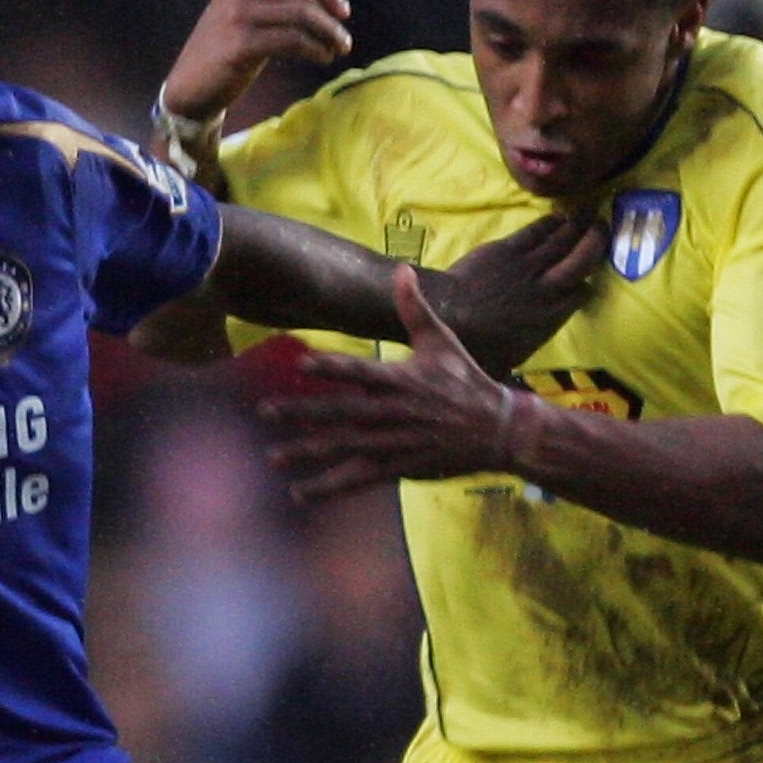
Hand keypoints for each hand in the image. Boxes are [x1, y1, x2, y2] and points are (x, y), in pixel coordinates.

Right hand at [161, 0, 351, 123]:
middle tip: (344, 41)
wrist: (190, 85)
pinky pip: (292, 41)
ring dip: (327, 36)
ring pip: (302, 16)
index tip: (343, 13)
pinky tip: (322, 59)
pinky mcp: (241, 45)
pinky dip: (314, 50)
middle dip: (331, 18)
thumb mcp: (255, 7)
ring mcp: (238, 15)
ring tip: (337, 52)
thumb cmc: (227, 46)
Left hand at [261, 268, 522, 505]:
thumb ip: (414, 308)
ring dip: (309, 453)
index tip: (301, 364)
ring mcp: (396, 442)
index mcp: (402, 379)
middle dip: (303, 413)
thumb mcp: (442, 340)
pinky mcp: (399, 467)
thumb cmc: (466, 380)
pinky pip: (359, 479)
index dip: (333, 368)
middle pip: (343, 413)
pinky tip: (300, 493)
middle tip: (265, 411)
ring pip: (347, 449)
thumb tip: (402, 269)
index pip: (361, 372)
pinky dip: (330, 487)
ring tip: (274, 456)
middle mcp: (395, 412)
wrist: (497, 429)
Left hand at [422, 210, 605, 374]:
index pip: (581, 294)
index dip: (587, 284)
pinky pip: (537, 231)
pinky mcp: (509, 249)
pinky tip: (557, 215)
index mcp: (550, 319)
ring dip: (579, 224)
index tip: (587, 278)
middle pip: (582, 259)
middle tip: (604, 228)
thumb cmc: (475, 349)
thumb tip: (517, 376)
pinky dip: (550, 222)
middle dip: (597, 241)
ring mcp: (529, 266)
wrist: (450, 318)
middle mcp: (548, 289)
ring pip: (563, 239)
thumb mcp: (506, 364)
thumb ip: (523, 352)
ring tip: (591, 213)